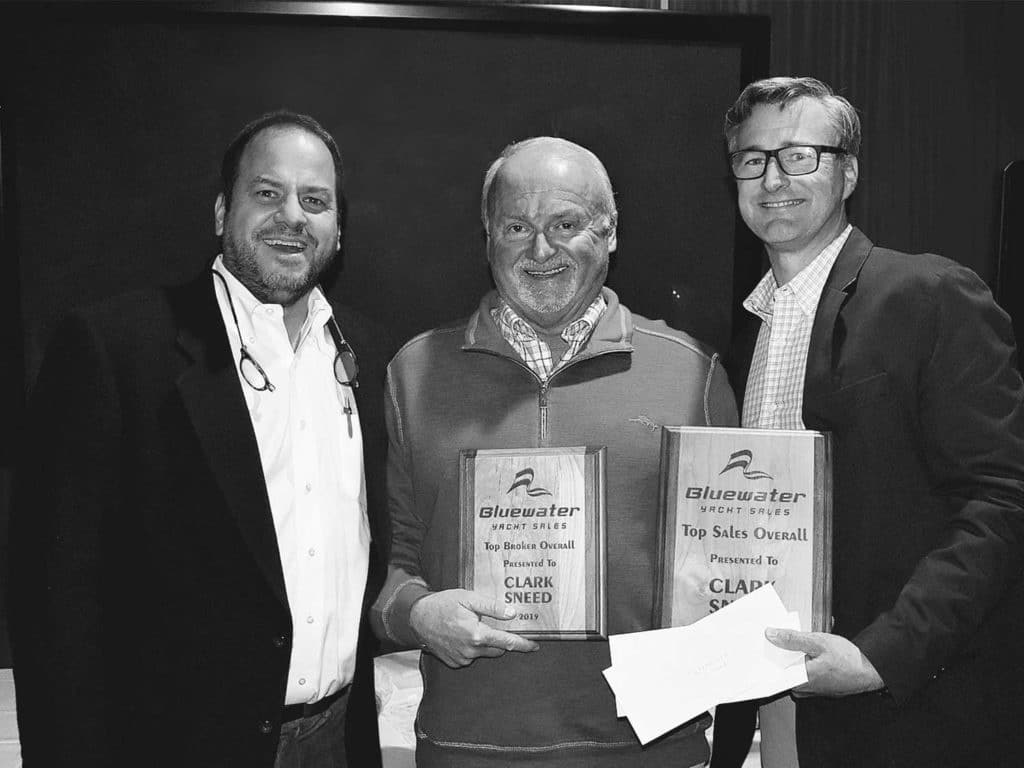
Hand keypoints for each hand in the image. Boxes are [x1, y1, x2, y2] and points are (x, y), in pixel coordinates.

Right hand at [409, 589, 539, 667]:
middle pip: (498, 649)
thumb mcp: (468, 598)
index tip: (535, 645)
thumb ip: (492, 606)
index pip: (507, 642)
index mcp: (477, 634)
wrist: (417, 619)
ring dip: (485, 642)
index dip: (523, 644)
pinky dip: (473, 647)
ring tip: (474, 626)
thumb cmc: (443, 604)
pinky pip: (471, 656)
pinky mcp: (455, 663)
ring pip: (484, 652)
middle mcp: (471, 650)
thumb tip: (512, 613)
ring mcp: (462, 659)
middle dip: (502, 639)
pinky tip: (463, 634)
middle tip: (499, 626)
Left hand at [765, 627, 883, 696]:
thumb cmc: (849, 660)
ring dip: (792, 654)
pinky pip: (802, 671)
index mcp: (800, 680)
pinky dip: (801, 659)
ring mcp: (810, 689)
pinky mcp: (817, 686)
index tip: (760, 640)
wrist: (871, 670)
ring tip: (791, 639)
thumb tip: (771, 635)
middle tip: (774, 634)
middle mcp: (803, 689)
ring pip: (793, 668)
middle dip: (779, 651)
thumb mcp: (818, 642)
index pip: (773, 668)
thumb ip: (792, 639)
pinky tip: (805, 648)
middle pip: (782, 667)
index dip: (766, 652)